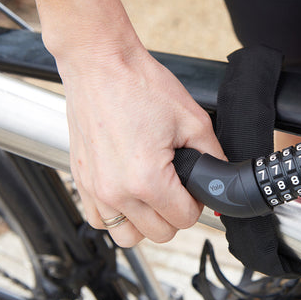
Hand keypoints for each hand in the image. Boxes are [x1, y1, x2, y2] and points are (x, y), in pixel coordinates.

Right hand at [54, 33, 224, 246]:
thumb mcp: (193, 120)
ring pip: (127, 236)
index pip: (184, 219)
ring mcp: (94, 188)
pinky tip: (129, 193)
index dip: (196, 203)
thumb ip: (213, 157)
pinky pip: (100, 220)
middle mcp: (116, 191)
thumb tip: (219, 179)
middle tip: (178, 188)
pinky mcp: (81, 180)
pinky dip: (118, 215)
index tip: (193, 187)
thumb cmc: (139, 85)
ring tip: (154, 195)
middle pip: (159, 233)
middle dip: (175, 213)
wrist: (101, 64)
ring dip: (146, 222)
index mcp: (146, 180)